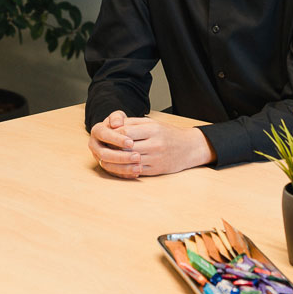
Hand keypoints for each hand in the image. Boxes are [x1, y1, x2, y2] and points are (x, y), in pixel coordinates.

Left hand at [88, 113, 212, 176]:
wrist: (190, 147)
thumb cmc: (168, 133)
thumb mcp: (153, 123)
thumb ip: (133, 123)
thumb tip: (113, 124)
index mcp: (153, 129)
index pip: (125, 132)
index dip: (113, 135)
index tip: (107, 135)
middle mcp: (155, 144)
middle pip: (125, 148)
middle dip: (112, 148)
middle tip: (103, 147)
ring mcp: (156, 158)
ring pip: (129, 161)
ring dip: (116, 160)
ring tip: (108, 156)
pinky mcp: (157, 170)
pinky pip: (136, 171)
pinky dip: (125, 169)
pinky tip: (119, 165)